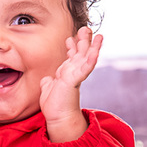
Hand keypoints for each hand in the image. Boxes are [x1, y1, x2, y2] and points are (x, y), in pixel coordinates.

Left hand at [40, 27, 102, 141]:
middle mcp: (73, 73)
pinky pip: (85, 68)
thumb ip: (48, 82)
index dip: (71, 47)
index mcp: (67, 73)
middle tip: (86, 28)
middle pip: (81, 53)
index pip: (71, 57)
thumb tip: (46, 79)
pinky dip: (91, 59)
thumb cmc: (54, 105)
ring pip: (87, 57)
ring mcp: (76, 75)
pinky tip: (95, 51)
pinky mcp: (75, 80)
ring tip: (99, 35)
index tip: (70, 38)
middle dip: (83, 40)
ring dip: (93, 46)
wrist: (58, 118)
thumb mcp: (48, 89)